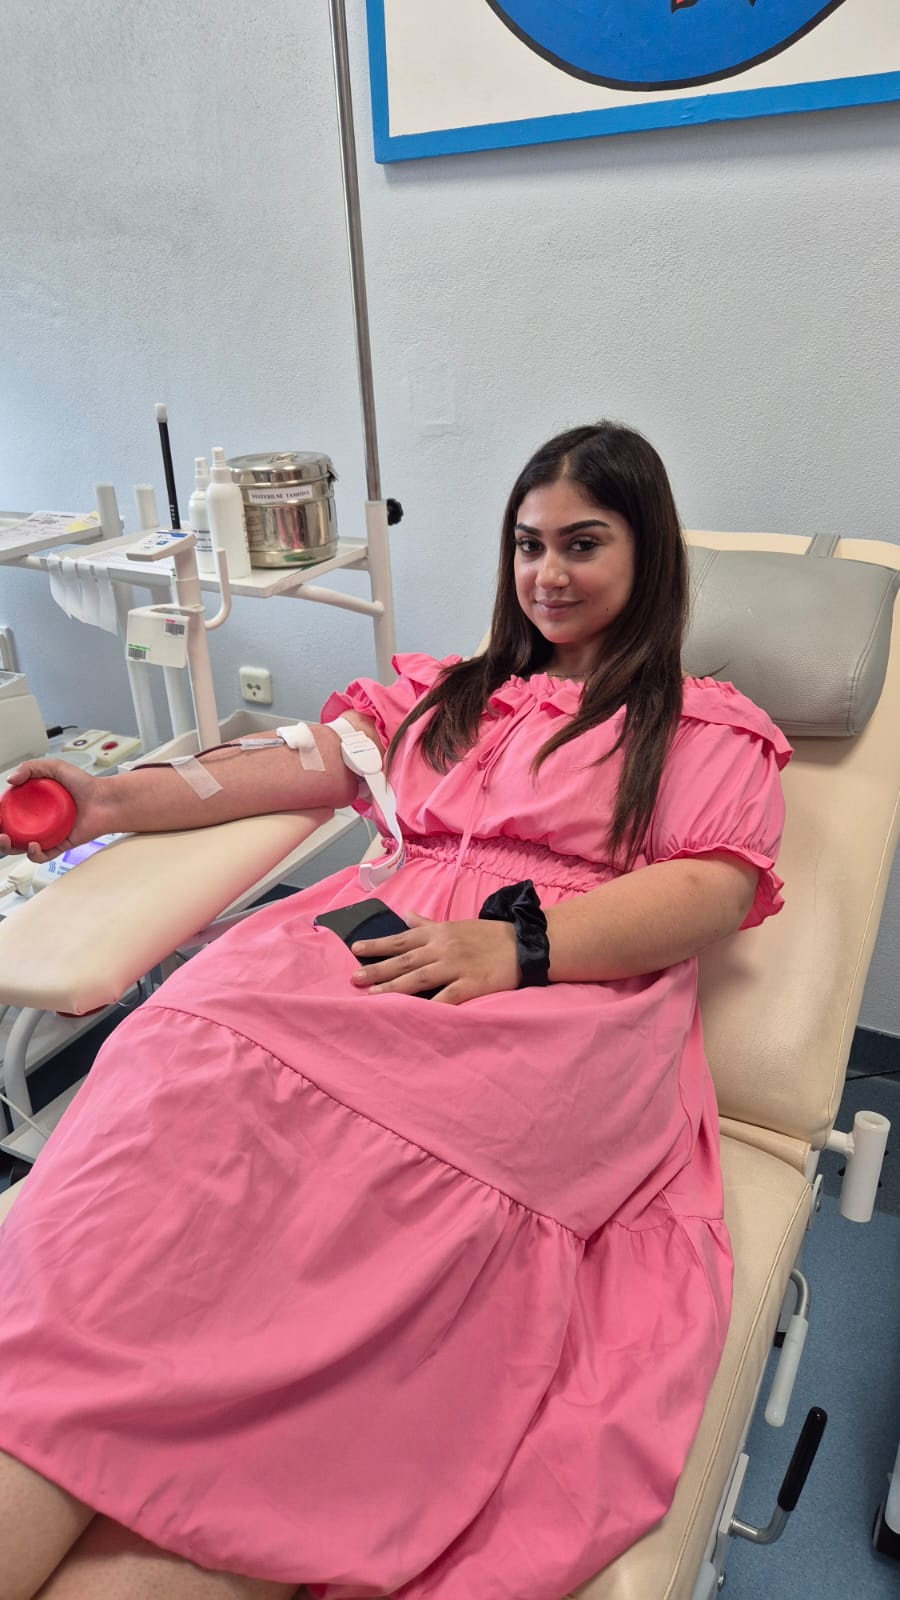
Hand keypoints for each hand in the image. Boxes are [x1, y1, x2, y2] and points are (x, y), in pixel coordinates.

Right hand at [0, 759, 107, 861]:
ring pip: (21, 847)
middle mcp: (38, 820)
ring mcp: (47, 834)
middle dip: (0, 835)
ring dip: (9, 847)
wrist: (105, 800)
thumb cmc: (85, 784)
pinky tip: (33, 845)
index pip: (7, 811)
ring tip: (8, 840)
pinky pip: (42, 855)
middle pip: (10, 832)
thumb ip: (31, 767)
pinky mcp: (59, 846)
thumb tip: (11, 779)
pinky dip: (34, 854)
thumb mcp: (55, 768)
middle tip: (0, 832)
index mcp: (32, 803)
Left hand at [349, 911, 518, 1005]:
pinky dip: (431, 1005)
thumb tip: (406, 916)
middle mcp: (443, 948)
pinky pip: (447, 996)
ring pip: (419, 977)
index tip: (355, 949)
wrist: (524, 944)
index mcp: (438, 933)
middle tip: (354, 978)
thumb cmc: (487, 936)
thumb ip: (428, 925)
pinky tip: (414, 1014)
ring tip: (373, 995)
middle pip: (404, 959)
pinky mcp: (471, 984)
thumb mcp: (455, 925)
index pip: (401, 938)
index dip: (377, 944)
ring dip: (394, 987)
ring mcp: (457, 966)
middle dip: (377, 968)